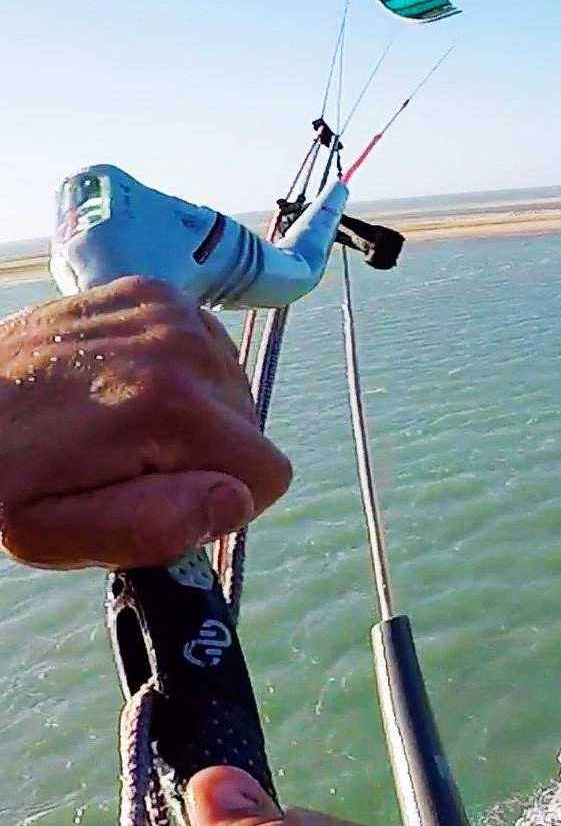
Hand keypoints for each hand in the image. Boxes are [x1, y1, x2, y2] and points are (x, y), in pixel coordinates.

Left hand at [0, 278, 290, 568]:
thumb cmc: (2, 478)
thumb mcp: (54, 533)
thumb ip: (153, 528)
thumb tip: (234, 499)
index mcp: (170, 405)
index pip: (268, 474)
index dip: (220, 502)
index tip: (157, 495)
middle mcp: (181, 343)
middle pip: (252, 430)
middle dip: (205, 457)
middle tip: (128, 460)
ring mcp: (168, 308)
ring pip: (234, 390)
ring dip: (195, 416)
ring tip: (123, 422)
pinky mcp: (154, 292)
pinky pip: (209, 351)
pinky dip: (180, 375)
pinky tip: (128, 386)